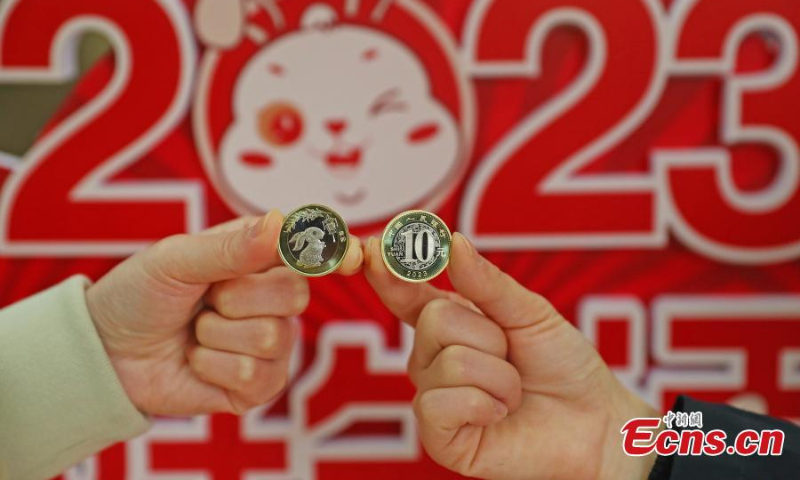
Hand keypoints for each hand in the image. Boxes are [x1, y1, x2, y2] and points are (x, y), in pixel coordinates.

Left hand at [87, 211, 362, 415]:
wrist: (106, 353)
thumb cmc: (139, 295)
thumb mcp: (176, 259)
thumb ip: (231, 247)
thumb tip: (284, 222)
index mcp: (258, 258)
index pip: (310, 250)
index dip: (335, 251)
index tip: (351, 254)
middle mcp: (271, 298)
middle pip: (294, 294)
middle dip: (236, 297)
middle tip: (206, 298)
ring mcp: (269, 343)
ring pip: (272, 337)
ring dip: (215, 336)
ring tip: (195, 332)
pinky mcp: (258, 385)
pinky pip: (258, 376)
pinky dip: (215, 368)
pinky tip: (200, 362)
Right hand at [364, 234, 657, 478]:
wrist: (595, 422)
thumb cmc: (562, 364)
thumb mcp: (529, 312)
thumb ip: (486, 282)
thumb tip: (451, 242)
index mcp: (450, 322)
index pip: (406, 293)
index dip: (387, 270)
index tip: (371, 246)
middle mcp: (432, 358)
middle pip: (435, 320)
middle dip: (489, 336)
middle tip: (512, 356)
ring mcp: (433, 397)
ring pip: (447, 362)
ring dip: (498, 376)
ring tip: (513, 392)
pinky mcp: (439, 437)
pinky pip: (438, 405)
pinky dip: (484, 405)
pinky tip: (499, 414)